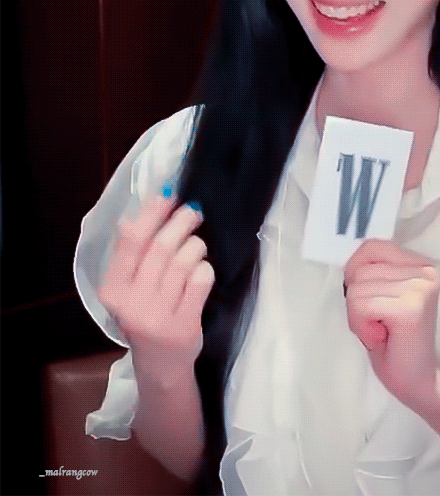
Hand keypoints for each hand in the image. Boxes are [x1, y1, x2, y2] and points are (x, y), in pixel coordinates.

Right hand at [97, 193, 214, 386]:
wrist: (160, 367)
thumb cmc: (146, 315)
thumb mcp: (129, 287)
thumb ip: (132, 254)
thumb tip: (133, 214)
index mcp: (112, 288)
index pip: (132, 241)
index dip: (152, 212)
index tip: (168, 193)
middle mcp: (131, 303)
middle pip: (162, 247)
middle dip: (181, 222)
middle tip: (193, 212)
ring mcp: (157, 316)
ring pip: (185, 261)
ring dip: (195, 246)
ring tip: (195, 247)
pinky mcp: (183, 325)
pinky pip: (201, 280)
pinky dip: (205, 269)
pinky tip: (201, 272)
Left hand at [344, 239, 439, 410]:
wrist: (417, 380)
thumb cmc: (393, 338)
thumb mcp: (380, 294)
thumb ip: (370, 271)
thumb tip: (344, 255)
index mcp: (420, 263)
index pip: (371, 247)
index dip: (357, 273)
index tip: (373, 300)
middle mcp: (425, 270)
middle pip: (360, 269)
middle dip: (358, 300)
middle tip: (381, 321)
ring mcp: (420, 288)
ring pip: (357, 289)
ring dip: (359, 316)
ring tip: (383, 330)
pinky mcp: (411, 309)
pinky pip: (360, 305)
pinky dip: (362, 325)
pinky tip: (382, 337)